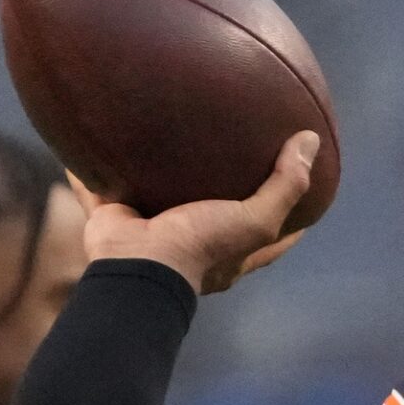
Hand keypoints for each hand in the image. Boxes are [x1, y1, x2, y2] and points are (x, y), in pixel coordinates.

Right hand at [69, 131, 317, 294]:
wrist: (136, 264)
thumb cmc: (201, 247)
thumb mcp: (256, 220)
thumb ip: (286, 184)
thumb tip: (310, 141)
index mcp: (230, 253)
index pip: (270, 238)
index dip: (289, 220)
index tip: (302, 194)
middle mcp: (193, 244)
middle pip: (214, 215)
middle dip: (220, 193)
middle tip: (230, 159)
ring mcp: (152, 230)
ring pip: (157, 197)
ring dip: (158, 176)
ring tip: (165, 141)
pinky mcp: (115, 217)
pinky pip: (102, 188)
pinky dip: (94, 170)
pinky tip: (93, 141)